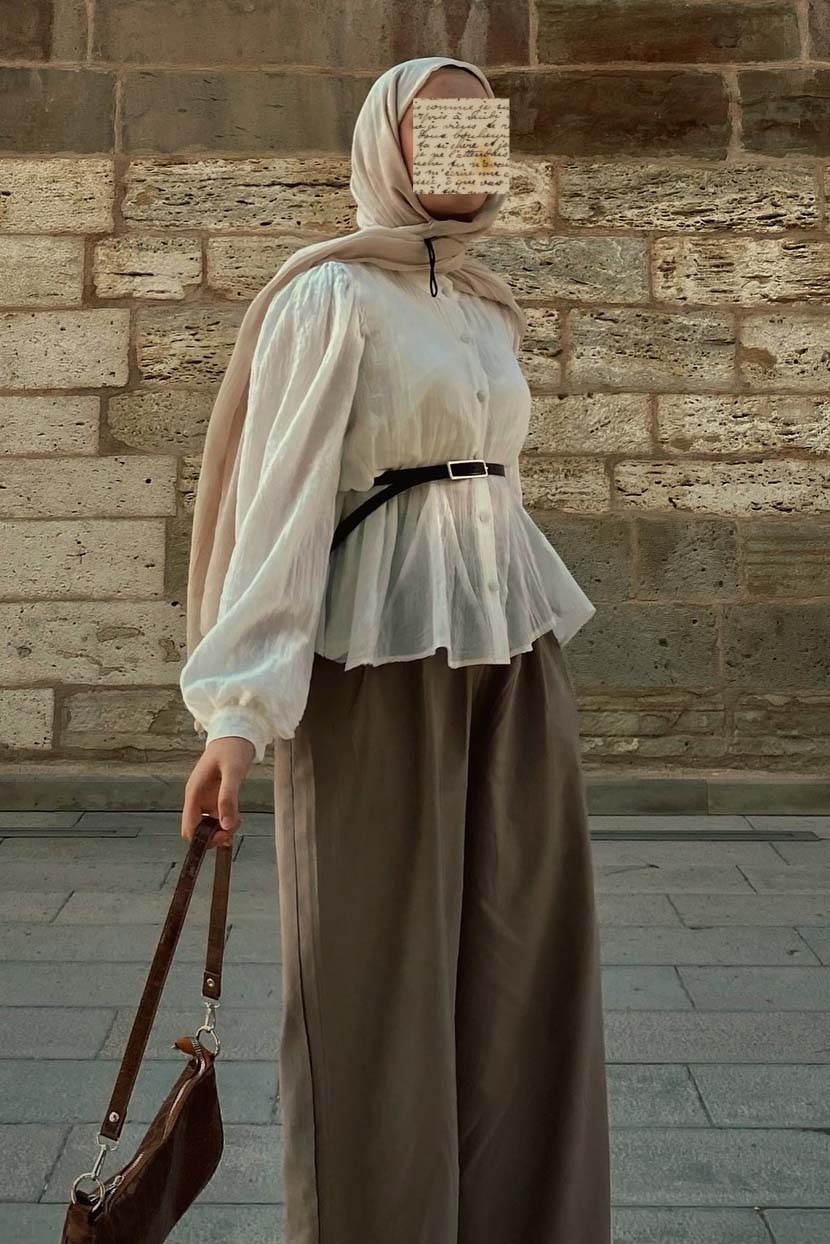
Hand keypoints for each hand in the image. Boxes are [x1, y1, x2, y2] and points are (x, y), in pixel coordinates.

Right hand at [181, 735, 255, 849]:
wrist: (236, 733)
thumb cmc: (232, 749)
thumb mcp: (232, 772)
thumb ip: (228, 798)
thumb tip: (226, 826)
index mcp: (194, 792)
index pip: (189, 827)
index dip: (203, 838)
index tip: (223, 836)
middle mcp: (197, 798)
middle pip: (197, 830)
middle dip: (213, 836)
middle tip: (233, 831)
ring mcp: (205, 798)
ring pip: (208, 825)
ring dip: (221, 829)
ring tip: (239, 821)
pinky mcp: (214, 797)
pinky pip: (217, 817)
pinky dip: (226, 821)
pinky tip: (238, 817)